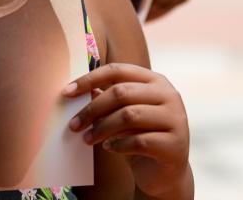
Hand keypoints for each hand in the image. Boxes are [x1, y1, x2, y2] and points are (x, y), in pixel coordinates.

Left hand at [64, 63, 191, 199]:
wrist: (164, 172)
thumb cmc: (138, 137)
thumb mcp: (122, 115)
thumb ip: (106, 99)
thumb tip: (75, 90)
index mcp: (155, 81)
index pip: (118, 70)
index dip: (90, 79)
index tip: (67, 92)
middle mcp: (169, 95)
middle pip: (121, 93)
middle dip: (92, 109)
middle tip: (74, 125)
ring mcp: (175, 119)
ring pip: (129, 115)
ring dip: (102, 128)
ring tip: (87, 139)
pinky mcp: (175, 144)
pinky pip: (138, 141)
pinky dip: (118, 144)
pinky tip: (109, 148)